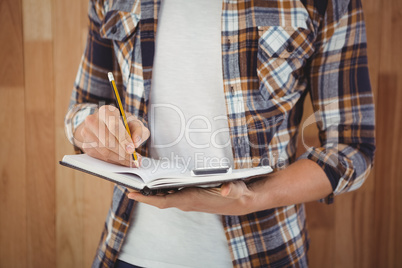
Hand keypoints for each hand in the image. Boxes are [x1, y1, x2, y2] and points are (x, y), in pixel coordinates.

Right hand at [74, 105, 149, 166]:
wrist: (106, 126)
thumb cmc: (123, 124)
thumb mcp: (134, 123)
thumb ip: (139, 130)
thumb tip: (136, 141)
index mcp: (106, 111)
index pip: (114, 125)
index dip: (123, 139)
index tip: (131, 149)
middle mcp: (93, 120)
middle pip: (107, 140)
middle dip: (122, 152)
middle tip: (134, 159)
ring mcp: (87, 133)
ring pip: (103, 150)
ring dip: (119, 159)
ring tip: (131, 162)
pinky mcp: (85, 145)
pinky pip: (100, 156)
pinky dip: (112, 161)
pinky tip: (122, 161)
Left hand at [127, 181, 257, 214]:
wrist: (241, 201)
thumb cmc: (235, 194)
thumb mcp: (234, 189)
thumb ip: (230, 189)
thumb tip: (225, 189)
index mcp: (192, 199)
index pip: (164, 201)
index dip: (147, 198)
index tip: (131, 194)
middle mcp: (186, 201)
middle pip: (158, 199)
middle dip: (141, 193)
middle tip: (125, 183)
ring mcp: (187, 200)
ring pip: (163, 197)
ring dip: (149, 191)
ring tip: (134, 181)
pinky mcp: (189, 197)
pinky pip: (169, 194)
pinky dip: (159, 189)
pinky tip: (154, 181)